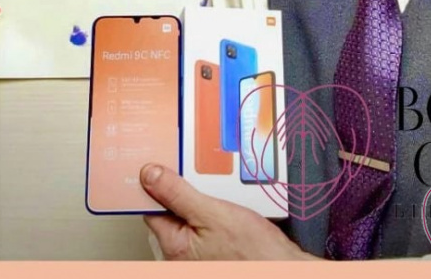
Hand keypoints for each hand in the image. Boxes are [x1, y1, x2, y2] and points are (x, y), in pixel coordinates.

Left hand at [139, 163, 317, 260]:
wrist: (281, 267)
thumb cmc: (253, 251)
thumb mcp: (212, 212)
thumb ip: (177, 193)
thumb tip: (149, 175)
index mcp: (173, 246)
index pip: (151, 206)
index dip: (155, 183)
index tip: (161, 163)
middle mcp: (180, 256)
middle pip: (169, 211)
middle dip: (182, 191)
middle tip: (198, 176)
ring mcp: (195, 257)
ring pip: (187, 216)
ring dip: (198, 200)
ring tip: (216, 193)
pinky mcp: (210, 254)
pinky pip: (201, 225)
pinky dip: (209, 212)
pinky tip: (223, 208)